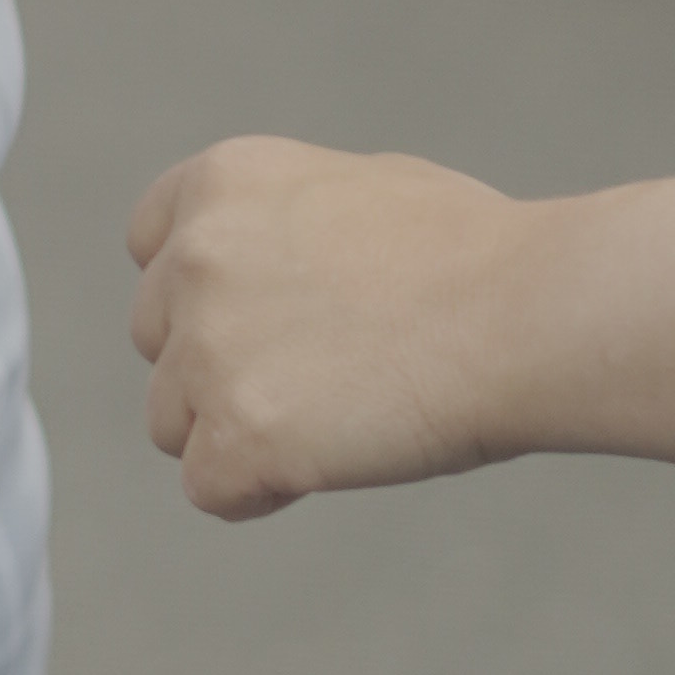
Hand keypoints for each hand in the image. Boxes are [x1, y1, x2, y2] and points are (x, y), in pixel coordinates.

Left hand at [126, 134, 525, 519]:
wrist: (525, 313)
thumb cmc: (472, 255)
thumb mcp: (355, 188)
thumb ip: (280, 225)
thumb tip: (266, 267)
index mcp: (220, 183)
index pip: (149, 250)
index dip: (199, 298)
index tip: (263, 323)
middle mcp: (194, 257)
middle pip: (157, 344)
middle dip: (219, 369)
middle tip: (322, 379)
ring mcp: (209, 348)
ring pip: (173, 422)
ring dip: (237, 432)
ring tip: (337, 418)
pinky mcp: (236, 433)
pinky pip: (208, 488)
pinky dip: (260, 491)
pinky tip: (331, 460)